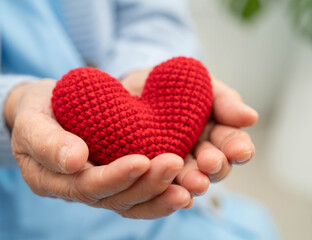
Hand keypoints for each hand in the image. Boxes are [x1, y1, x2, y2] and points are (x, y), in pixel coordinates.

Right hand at [4, 80, 191, 218]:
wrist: (46, 108)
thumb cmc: (36, 110)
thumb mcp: (31, 119)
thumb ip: (47, 140)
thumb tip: (75, 161)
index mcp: (51, 180)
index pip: (85, 186)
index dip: (114, 178)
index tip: (141, 161)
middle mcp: (75, 190)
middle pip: (113, 199)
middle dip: (146, 186)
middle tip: (175, 164)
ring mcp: (96, 187)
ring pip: (130, 202)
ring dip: (159, 195)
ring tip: (189, 186)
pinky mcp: (113, 179)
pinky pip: (137, 194)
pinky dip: (160, 194)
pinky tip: (184, 189)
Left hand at [122, 68, 257, 194]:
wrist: (131, 87)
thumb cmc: (170, 84)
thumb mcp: (199, 85)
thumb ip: (224, 100)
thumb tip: (251, 118)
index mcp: (214, 132)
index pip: (233, 144)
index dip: (238, 148)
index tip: (239, 151)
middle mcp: (198, 154)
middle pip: (214, 167)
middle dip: (215, 166)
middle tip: (209, 163)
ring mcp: (175, 165)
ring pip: (189, 179)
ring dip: (193, 182)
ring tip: (193, 182)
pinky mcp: (151, 172)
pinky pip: (161, 185)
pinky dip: (167, 190)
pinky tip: (169, 191)